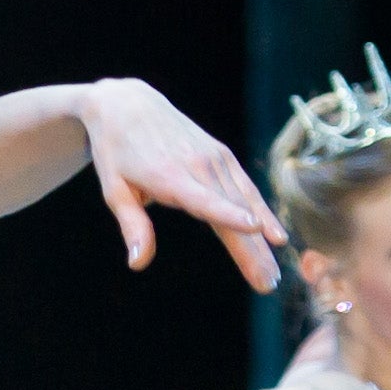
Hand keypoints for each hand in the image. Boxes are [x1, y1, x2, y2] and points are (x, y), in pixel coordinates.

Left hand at [77, 80, 286, 292]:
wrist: (128, 105)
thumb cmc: (117, 152)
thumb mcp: (115, 191)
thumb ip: (133, 226)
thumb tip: (137, 264)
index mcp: (169, 176)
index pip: (205, 200)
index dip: (230, 215)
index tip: (254, 230)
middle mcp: (198, 165)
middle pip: (232, 211)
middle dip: (252, 250)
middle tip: (267, 285)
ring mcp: (214, 158)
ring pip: (245, 203)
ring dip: (262, 240)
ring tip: (273, 273)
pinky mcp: (222, 155)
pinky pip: (246, 188)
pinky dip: (262, 212)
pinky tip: (275, 236)